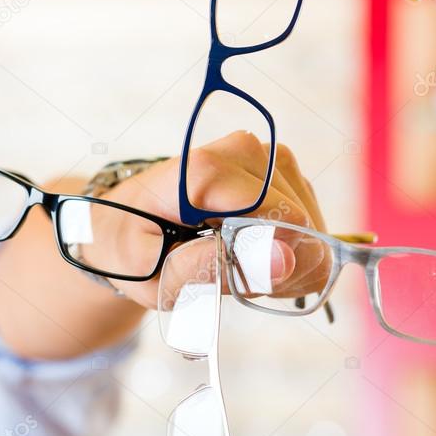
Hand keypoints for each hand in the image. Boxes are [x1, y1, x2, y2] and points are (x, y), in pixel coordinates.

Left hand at [101, 131, 328, 308]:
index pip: (279, 217)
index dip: (271, 263)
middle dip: (274, 267)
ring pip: (311, 229)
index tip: (237, 283)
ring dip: (282, 264)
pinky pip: (312, 225)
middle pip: (299, 226)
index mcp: (202, 171)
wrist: (122, 227)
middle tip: (228, 279)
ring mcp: (267, 158)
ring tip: (236, 267)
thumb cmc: (133, 252)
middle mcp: (243, 151)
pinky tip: (252, 257)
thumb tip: (285, 259)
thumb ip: (213, 268)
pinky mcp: (282, 171)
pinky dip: (288, 254)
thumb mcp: (153, 276)